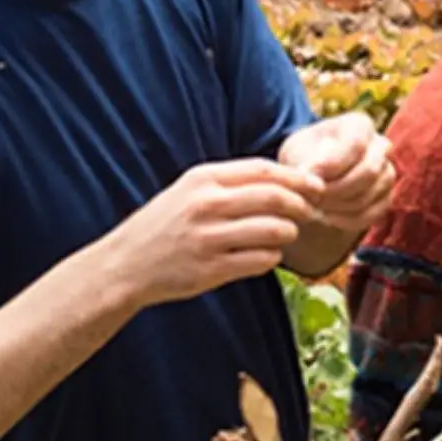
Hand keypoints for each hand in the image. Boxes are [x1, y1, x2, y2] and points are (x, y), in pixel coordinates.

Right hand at [97, 158, 326, 309]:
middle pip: (275, 198)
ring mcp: (208, 239)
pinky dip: (273, 257)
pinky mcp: (211, 270)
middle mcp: (205, 205)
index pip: (264, 170)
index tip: (316, 185)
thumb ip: (231, 182)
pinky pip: (261, 260)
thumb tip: (286, 179)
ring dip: (289, 232)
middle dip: (301, 204)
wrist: (124, 265)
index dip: (297, 177)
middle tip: (309, 211)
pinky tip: (267, 255)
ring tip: (287, 234)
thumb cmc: (165, 224)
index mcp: (202, 179)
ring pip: (274, 230)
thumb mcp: (190, 190)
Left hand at [278, 112, 396, 233]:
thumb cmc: (304, 155)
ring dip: (340, 206)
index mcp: (360, 124)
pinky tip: (329, 219)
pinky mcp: (387, 197)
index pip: (356, 145)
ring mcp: (387, 172)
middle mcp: (381, 146)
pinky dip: (350, 220)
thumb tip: (313, 179)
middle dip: (337, 189)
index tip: (309, 178)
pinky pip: (374, 213)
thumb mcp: (296, 151)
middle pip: (369, 171)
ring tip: (316, 209)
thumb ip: (305, 162)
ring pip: (371, 194)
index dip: (333, 165)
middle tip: (311, 199)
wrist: (314, 173)